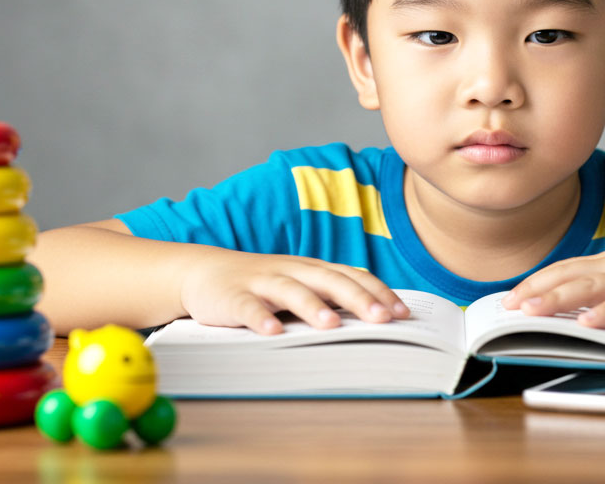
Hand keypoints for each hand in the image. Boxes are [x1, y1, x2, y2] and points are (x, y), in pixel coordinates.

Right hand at [179, 252, 409, 334]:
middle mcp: (292, 272)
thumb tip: (376, 318)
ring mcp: (262, 282)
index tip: (402, 314)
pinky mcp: (232, 297)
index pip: (352, 277)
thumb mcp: (299, 286)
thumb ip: (330, 297)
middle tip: (382, 320)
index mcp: (312, 270)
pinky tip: (272, 334)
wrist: (202, 271)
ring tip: (331, 326)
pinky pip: (248, 308)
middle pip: (329, 282)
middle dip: (358, 300)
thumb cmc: (262, 284)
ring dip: (312, 308)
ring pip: (291, 292)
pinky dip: (260, 319)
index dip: (378, 294)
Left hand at [501, 251, 604, 340]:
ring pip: (592, 287)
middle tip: (507, 307)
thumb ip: (601, 300)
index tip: (506, 300)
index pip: (562, 271)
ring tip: (533, 312)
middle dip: (535, 291)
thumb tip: (561, 318)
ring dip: (559, 299)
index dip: (533, 283)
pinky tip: (589, 323)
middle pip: (569, 276)